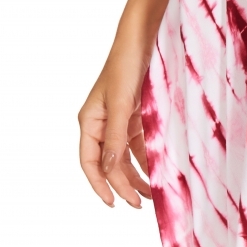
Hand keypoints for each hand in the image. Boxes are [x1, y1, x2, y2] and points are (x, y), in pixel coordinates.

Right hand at [78, 44, 151, 208]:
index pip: (89, 162)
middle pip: (108, 164)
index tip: (114, 203)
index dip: (100, 185)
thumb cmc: (126, 67)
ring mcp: (118, 122)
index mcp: (90, 122)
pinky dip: (146, 160)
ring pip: (124, 158)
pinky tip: (156, 172)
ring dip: (135, 176)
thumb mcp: (120, 104)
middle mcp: (101, 125)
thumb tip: (110, 170)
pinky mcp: (135, 118)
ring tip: (150, 194)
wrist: (141, 41)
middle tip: (139, 204)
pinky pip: (138, 146)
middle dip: (122, 185)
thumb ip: (116, 138)